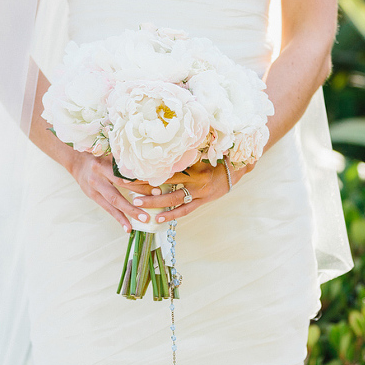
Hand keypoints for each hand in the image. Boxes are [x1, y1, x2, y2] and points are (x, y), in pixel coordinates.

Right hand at [66, 152, 153, 231]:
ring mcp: (95, 188)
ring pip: (113, 202)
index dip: (140, 184)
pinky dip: (118, 218)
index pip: (124, 177)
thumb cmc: (100, 157)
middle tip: (152, 209)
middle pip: (119, 191)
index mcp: (105, 165)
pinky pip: (107, 209)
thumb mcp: (111, 154)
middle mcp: (99, 177)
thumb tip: (150, 167)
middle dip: (136, 202)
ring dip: (129, 213)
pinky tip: (127, 227)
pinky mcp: (93, 196)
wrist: (78, 162)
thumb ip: (125, 161)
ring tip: (143, 220)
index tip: (156, 191)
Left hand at [131, 160, 255, 223]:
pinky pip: (185, 210)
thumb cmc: (217, 157)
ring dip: (154, 203)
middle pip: (166, 185)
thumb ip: (184, 150)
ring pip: (173, 200)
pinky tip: (158, 220)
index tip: (130, 171)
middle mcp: (195, 179)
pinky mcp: (202, 201)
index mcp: (194, 164)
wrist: (237, 169)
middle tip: (128, 190)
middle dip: (145, 188)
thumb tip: (162, 145)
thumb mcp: (201, 150)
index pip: (166, 168)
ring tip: (137, 204)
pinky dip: (171, 215)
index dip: (148, 171)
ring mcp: (199, 192)